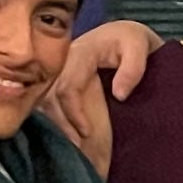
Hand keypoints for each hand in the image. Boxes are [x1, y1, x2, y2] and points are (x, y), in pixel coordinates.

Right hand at [46, 18, 160, 159]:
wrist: (120, 35)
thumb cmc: (130, 42)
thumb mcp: (139, 46)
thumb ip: (133, 68)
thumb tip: (119, 96)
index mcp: (79, 53)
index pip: (67, 87)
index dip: (73, 113)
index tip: (87, 132)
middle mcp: (62, 62)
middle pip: (48, 97)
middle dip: (60, 124)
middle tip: (76, 147)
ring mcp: (57, 71)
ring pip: (43, 101)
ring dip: (54, 124)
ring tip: (70, 146)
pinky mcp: (56, 80)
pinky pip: (46, 101)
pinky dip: (53, 119)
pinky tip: (65, 135)